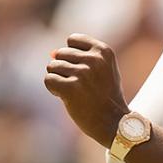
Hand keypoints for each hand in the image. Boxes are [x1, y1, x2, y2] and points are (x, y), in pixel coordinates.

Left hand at [45, 33, 128, 147]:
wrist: (113, 122)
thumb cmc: (105, 95)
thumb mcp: (102, 70)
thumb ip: (80, 57)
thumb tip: (51, 53)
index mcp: (104, 51)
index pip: (72, 40)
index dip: (72, 56)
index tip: (82, 70)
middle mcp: (94, 59)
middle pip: (61, 53)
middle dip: (64, 69)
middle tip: (79, 85)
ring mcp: (83, 73)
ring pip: (52, 66)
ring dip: (59, 79)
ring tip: (74, 91)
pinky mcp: (71, 88)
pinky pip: (49, 79)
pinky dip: (53, 89)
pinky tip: (66, 97)